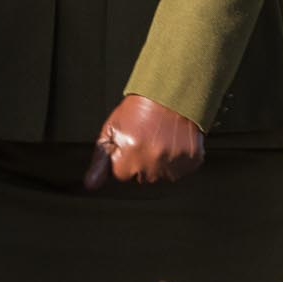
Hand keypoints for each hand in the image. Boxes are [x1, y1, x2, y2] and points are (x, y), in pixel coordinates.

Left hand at [85, 94, 203, 187]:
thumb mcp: (111, 130)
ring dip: (158, 163)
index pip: (120, 175)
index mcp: (131, 155)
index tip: (127, 143)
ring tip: (158, 139)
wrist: (171, 95)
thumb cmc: (138, 111)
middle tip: (144, 138)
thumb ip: (100, 161)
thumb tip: (90, 186)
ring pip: (161, 176)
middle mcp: (154, 162)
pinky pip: (180, 171)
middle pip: (141, 178)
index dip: (122, 159)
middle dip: (140, 163)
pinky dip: (176, 160)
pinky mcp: (192, 161)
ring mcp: (175, 163)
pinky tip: (172, 143)